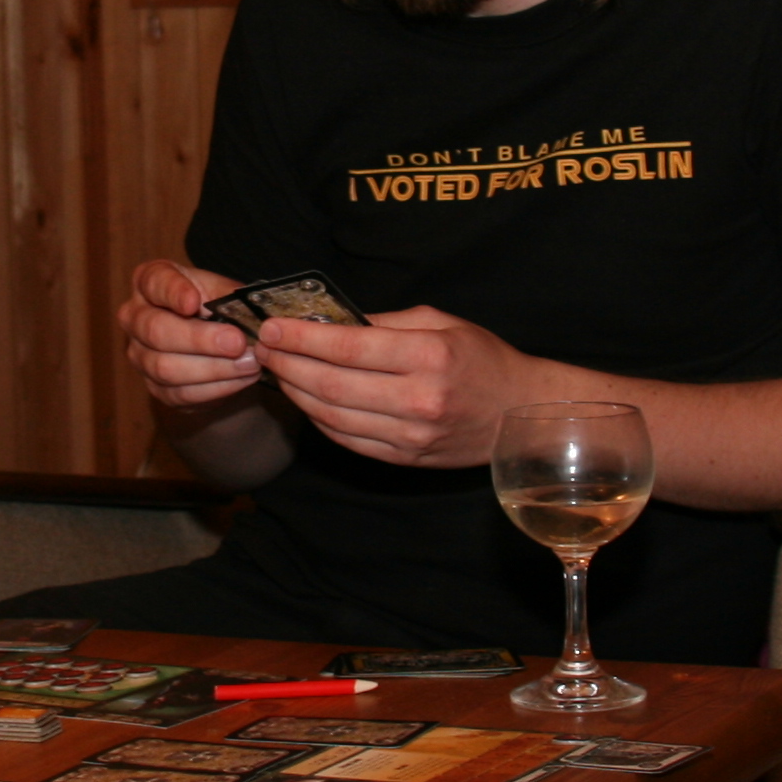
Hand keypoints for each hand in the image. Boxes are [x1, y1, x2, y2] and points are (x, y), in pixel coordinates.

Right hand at [120, 259, 263, 413]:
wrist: (214, 338)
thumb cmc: (214, 305)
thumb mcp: (221, 290)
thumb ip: (229, 299)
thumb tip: (247, 317)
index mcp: (149, 282)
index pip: (154, 282)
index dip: (173, 293)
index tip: (193, 302)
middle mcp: (135, 317)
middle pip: (156, 331)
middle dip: (200, 340)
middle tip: (237, 342)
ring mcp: (140, 355)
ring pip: (166, 368)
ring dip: (213, 368)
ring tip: (249, 363)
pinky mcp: (154, 387)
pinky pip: (180, 393)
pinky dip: (215, 388)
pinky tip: (240, 379)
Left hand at [253, 305, 537, 467]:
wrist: (518, 413)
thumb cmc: (481, 359)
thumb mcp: (441, 323)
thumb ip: (385, 323)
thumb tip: (330, 322)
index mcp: (429, 356)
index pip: (348, 348)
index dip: (302, 338)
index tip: (272, 327)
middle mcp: (418, 399)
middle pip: (331, 385)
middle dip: (287, 364)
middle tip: (262, 347)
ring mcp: (410, 435)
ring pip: (332, 417)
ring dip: (296, 393)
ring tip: (277, 371)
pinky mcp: (404, 459)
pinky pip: (347, 440)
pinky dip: (318, 419)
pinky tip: (306, 398)